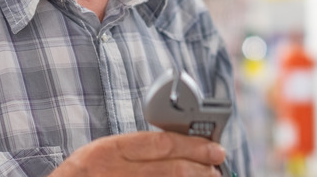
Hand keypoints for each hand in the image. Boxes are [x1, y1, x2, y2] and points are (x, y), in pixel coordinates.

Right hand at [48, 131, 225, 175]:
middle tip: (217, 167)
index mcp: (110, 151)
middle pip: (172, 169)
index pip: (162, 143)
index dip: (194, 145)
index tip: (214, 148)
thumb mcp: (100, 155)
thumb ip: (133, 150)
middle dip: (201, 168)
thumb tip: (176, 146)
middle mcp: (116, 172)